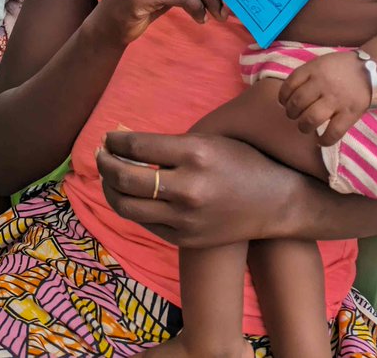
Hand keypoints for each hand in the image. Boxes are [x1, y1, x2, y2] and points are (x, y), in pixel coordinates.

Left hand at [96, 130, 295, 247]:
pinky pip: (144, 223)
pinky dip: (131, 206)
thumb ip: (168, 143)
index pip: (136, 146)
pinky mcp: (185, 239)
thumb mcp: (209, 141)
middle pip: (124, 178)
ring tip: (108, 177)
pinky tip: (130, 195)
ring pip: (126, 206)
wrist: (275, 202)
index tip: (109, 137)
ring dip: (109, 189)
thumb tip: (123, 138)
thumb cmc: (243, 162)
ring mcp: (185, 218)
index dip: (115, 141)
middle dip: (104, 163)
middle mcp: (188, 187)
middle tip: (101, 154)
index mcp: (195, 154)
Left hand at [277, 50, 371, 144]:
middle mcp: (323, 84)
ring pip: (311, 118)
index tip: (284, 102)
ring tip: (304, 127)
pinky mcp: (349, 113)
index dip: (283, 97)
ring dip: (303, 126)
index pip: (290, 84)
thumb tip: (288, 96)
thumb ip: (306, 75)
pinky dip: (324, 140)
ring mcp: (336, 99)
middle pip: (297, 103)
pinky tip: (320, 140)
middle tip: (294, 116)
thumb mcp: (322, 62)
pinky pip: (333, 132)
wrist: (373, 70)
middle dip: (291, 113)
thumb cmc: (343, 67)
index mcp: (314, 69)